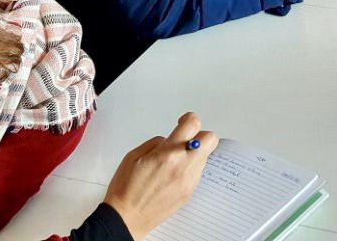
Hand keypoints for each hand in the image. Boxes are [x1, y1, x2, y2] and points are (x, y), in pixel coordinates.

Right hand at [103, 113, 217, 239]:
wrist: (127, 218)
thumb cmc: (126, 189)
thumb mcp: (134, 156)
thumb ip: (156, 143)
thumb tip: (169, 140)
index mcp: (168, 153)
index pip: (193, 125)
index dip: (189, 119)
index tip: (182, 123)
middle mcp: (183, 165)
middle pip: (210, 139)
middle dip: (200, 135)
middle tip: (186, 139)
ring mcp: (189, 180)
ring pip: (205, 156)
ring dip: (195, 153)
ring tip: (176, 160)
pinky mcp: (190, 191)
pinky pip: (198, 172)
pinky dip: (190, 168)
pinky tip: (175, 174)